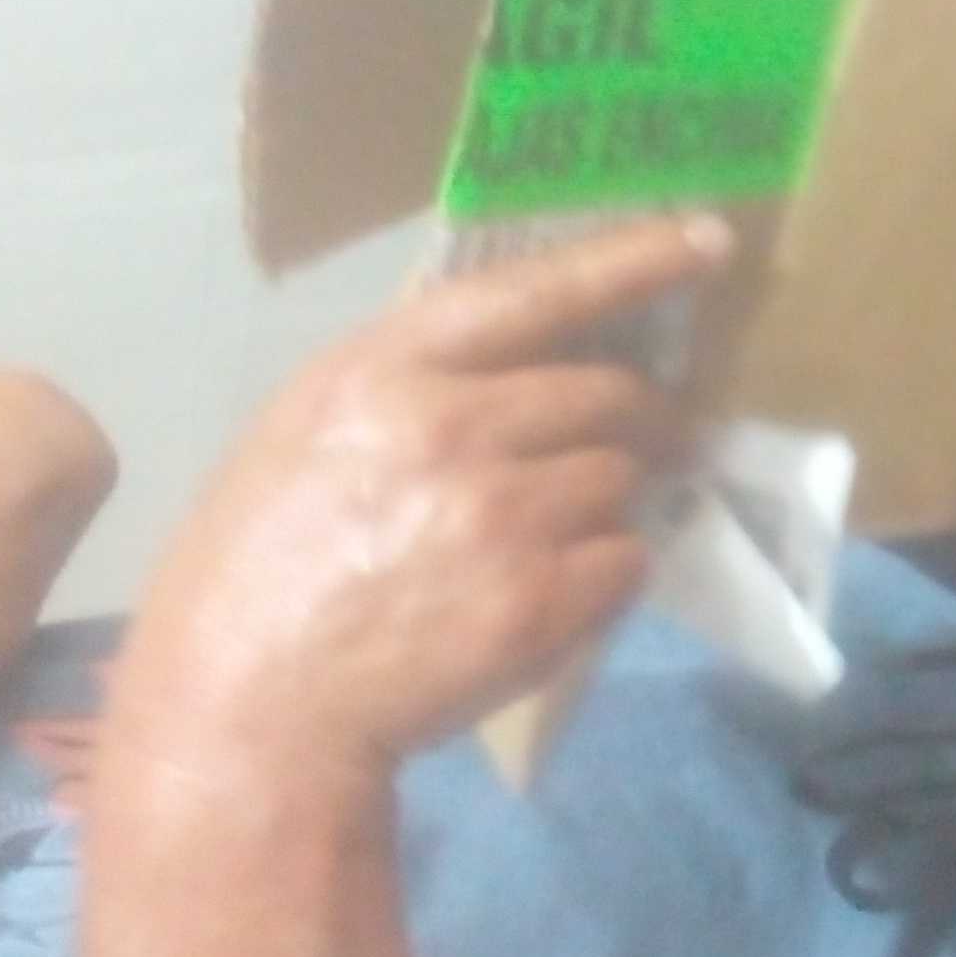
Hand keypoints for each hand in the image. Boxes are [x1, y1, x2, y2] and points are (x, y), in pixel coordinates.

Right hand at [107, 219, 731, 795]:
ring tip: (539, 542)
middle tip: (640, 441)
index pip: (535, 291)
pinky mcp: (539, 600)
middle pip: (606, 390)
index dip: (632, 260)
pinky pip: (626, 561)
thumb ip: (413, 382)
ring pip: (620, 478)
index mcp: (381, 372)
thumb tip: (531, 357)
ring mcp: (502, 515)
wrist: (247, 715)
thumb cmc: (259, 569)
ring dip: (605, 503)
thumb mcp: (305, 433)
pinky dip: (605, 576)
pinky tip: (542, 598)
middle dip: (635, 415)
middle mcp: (451, 427)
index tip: (708, 241)